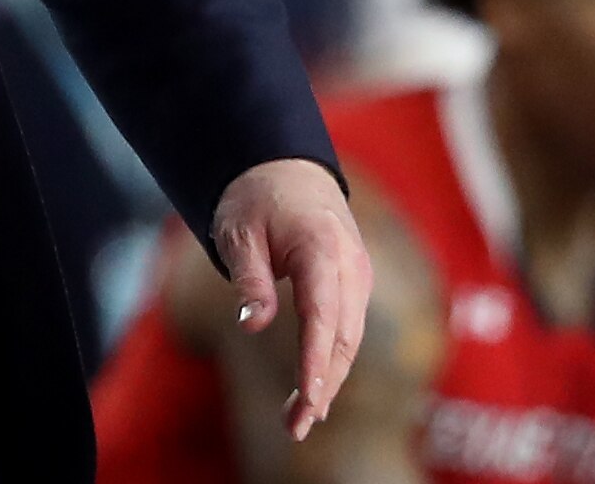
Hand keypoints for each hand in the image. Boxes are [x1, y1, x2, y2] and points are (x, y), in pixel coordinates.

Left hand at [214, 157, 372, 440]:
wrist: (286, 166)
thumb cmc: (256, 197)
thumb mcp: (238, 231)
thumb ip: (249, 278)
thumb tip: (253, 326)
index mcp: (321, 247)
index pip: (322, 315)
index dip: (317, 361)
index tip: (309, 399)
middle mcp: (349, 265)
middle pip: (342, 337)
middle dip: (323, 385)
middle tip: (295, 427)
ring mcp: (357, 274)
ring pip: (349, 339)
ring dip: (328, 380)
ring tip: (299, 420)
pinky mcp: (353, 283)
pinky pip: (348, 329)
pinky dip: (333, 362)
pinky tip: (315, 391)